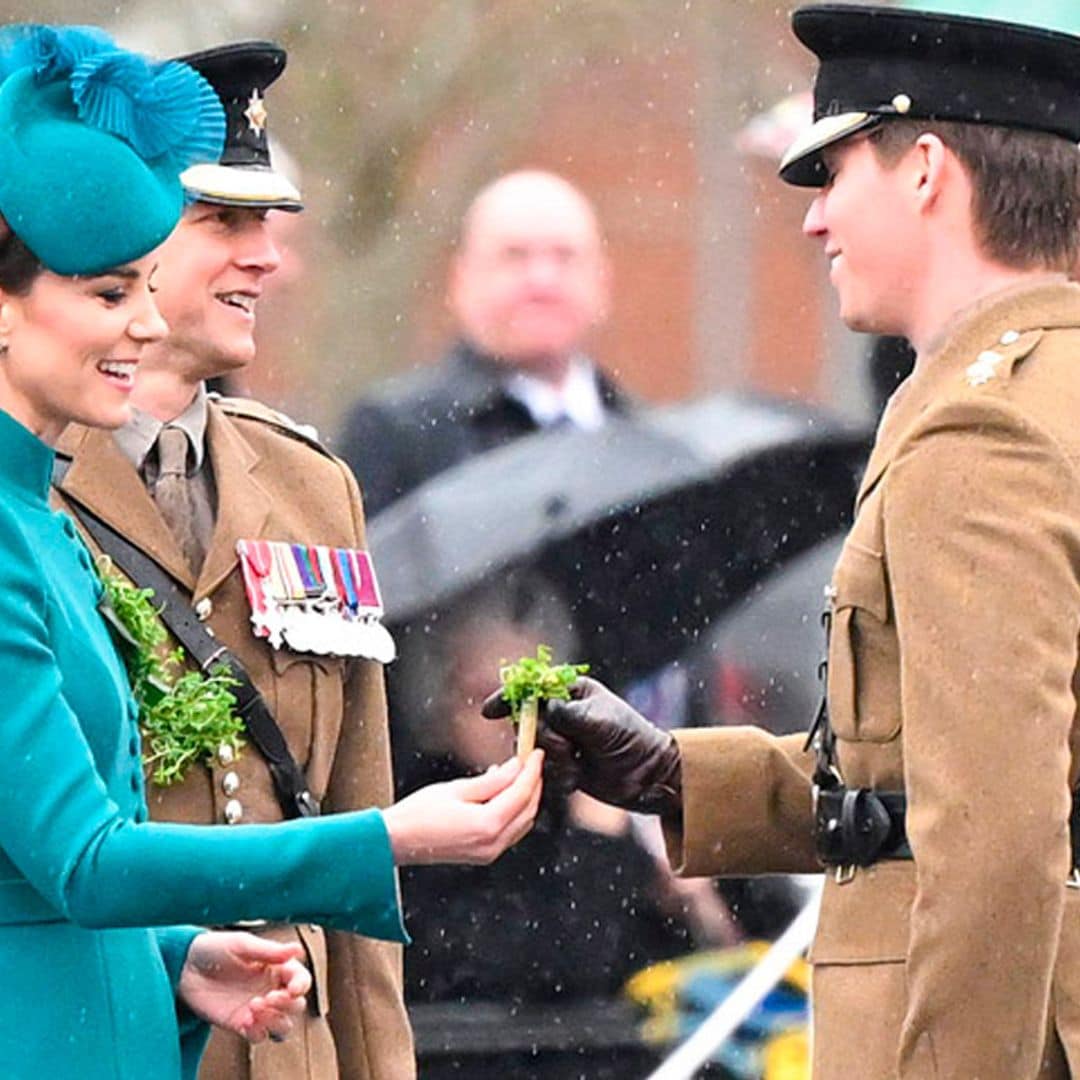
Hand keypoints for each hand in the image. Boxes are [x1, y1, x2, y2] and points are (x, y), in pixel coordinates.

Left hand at [178, 931, 310, 1043]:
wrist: (184, 968)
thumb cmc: (214, 949)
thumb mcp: (242, 944)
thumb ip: (269, 951)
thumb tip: (297, 950)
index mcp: (276, 967)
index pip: (301, 980)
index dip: (301, 985)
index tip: (292, 988)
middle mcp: (271, 989)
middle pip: (296, 1006)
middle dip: (287, 1004)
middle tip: (269, 997)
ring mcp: (256, 1009)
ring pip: (282, 1026)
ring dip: (276, 1020)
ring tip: (255, 1007)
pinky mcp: (240, 1024)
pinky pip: (259, 1036)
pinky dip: (258, 1032)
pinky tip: (246, 1019)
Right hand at [383, 750, 543, 864]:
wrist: (396, 841)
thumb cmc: (417, 816)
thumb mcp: (456, 789)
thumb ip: (491, 780)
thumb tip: (515, 768)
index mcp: (487, 825)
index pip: (521, 793)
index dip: (531, 771)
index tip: (535, 754)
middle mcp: (493, 843)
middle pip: (528, 810)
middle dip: (533, 783)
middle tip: (531, 762)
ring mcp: (489, 852)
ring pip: (522, 822)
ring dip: (526, 798)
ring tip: (521, 774)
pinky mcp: (484, 854)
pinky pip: (511, 831)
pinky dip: (515, 811)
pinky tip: (506, 794)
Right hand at [482, 677, 681, 815]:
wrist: (647, 774)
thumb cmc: (629, 738)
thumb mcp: (600, 720)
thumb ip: (568, 713)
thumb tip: (546, 710)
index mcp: (572, 692)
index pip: (532, 689)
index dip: (508, 698)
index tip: (489, 711)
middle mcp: (563, 713)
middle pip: (528, 722)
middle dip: (542, 738)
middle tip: (569, 747)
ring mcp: (562, 739)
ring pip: (533, 749)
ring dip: (553, 759)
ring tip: (579, 762)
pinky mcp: (563, 764)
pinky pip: (542, 770)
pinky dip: (557, 775)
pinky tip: (578, 775)